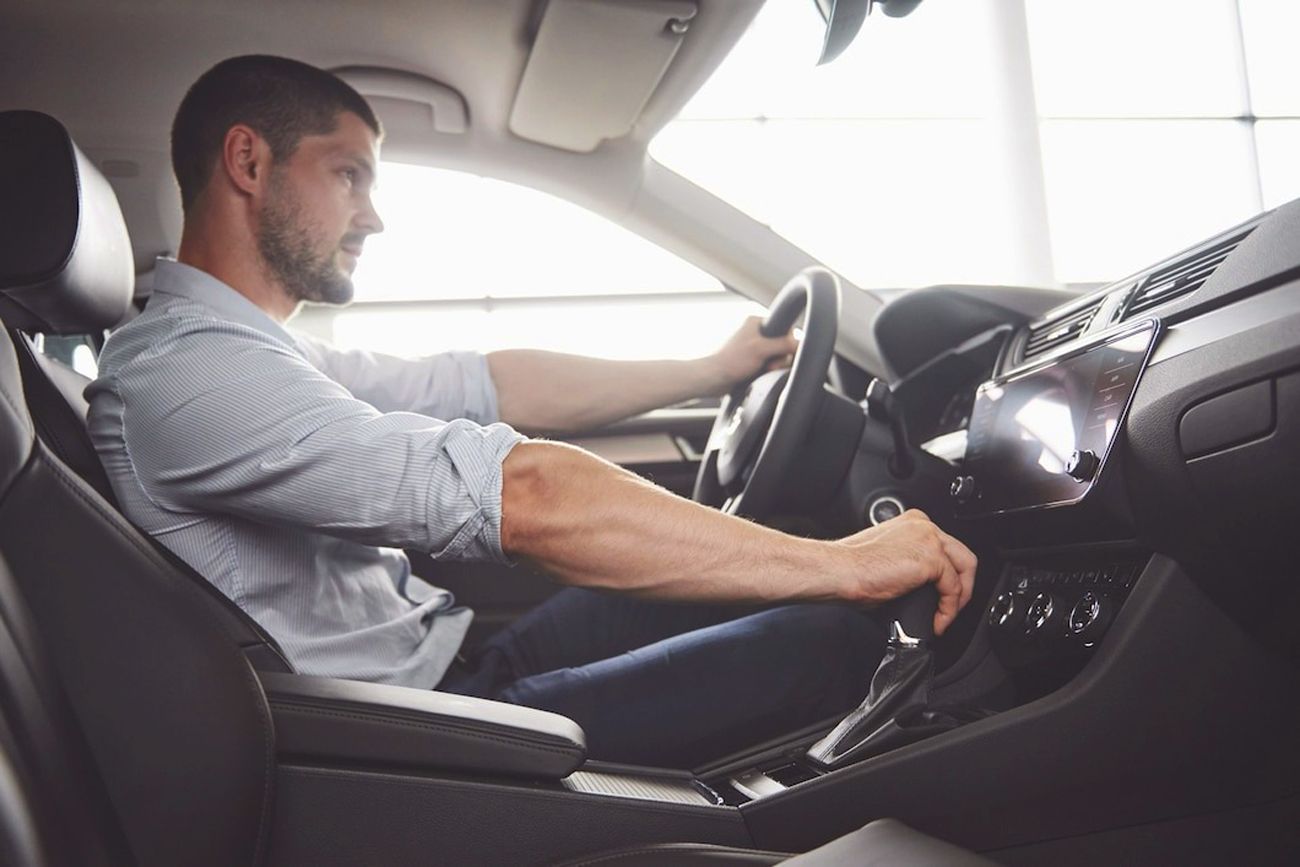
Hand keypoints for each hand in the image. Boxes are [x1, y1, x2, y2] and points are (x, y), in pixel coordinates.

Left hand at [704, 315, 798, 394]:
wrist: (713, 379)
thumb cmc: (730, 361)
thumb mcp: (761, 349)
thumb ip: (783, 344)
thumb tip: (801, 343)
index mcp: (756, 322)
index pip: (785, 329)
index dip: (787, 343)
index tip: (782, 352)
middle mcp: (755, 333)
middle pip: (783, 345)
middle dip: (779, 358)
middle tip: (769, 364)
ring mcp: (754, 348)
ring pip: (777, 357)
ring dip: (773, 367)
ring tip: (763, 370)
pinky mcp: (752, 362)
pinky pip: (769, 366)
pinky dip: (767, 372)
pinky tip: (759, 375)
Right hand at [830, 510, 976, 635]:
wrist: (839, 571)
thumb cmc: (851, 569)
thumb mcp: (887, 560)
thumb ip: (908, 564)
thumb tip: (918, 588)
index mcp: (912, 523)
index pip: (946, 548)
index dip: (948, 576)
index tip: (939, 596)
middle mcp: (924, 525)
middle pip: (962, 556)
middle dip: (961, 587)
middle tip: (949, 609)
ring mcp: (929, 539)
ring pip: (966, 568)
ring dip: (959, 598)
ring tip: (945, 616)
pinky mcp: (931, 557)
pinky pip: (954, 589)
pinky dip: (949, 609)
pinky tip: (936, 621)